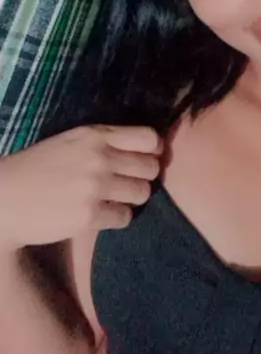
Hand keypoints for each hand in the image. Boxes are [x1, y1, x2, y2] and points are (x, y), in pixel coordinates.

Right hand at [0, 125, 161, 248]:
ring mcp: (95, 187)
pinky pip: (125, 217)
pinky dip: (116, 218)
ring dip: (130, 198)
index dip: (153, 150)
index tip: (144, 158)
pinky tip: (98, 214)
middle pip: (151, 168)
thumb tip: (148, 149)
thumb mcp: (71, 142)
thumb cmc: (37, 168)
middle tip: (127, 183)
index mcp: (94, 135)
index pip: (149, 137)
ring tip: (111, 199)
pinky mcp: (90, 215)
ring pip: (142, 193)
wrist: (4, 198)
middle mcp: (99, 157)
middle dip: (143, 177)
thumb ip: (104, 142)